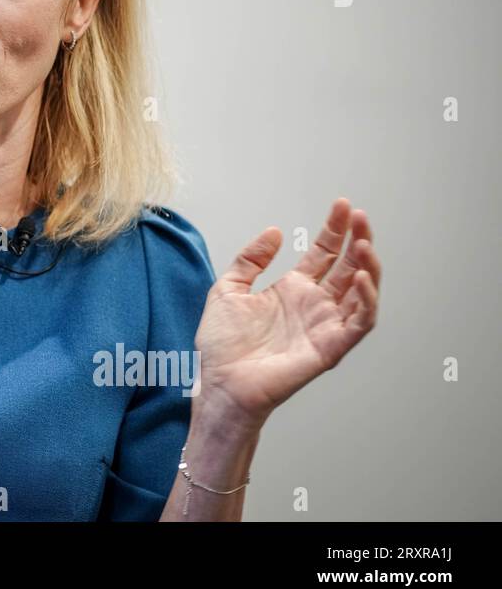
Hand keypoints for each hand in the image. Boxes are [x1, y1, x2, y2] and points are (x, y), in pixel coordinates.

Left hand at [194, 198, 381, 432]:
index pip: (324, 254)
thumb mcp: (228, 289)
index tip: (343, 206)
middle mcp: (314, 306)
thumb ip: (250, 260)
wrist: (220, 382)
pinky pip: (359, 323)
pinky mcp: (330, 348)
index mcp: (293, 290)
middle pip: (348, 267)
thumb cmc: (222, 346)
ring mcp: (324, 326)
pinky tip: (362, 278)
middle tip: (360, 216)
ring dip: (368, 266)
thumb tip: (273, 232)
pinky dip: (366, 301)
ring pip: (362, 293)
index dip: (336, 229)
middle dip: (358, 240)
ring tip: (364, 243)